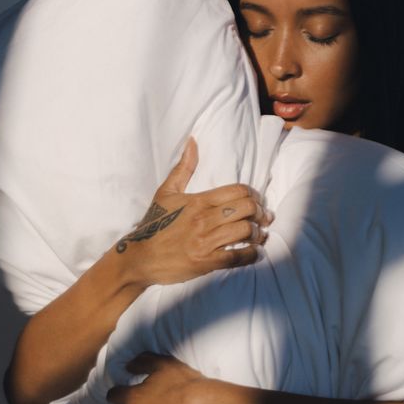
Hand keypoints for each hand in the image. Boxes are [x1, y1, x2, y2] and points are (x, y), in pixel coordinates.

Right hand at [117, 138, 272, 287]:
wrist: (140, 257)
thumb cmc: (154, 224)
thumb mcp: (166, 192)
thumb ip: (183, 168)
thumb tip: (193, 141)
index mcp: (198, 201)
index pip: (238, 191)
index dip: (254, 196)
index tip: (257, 202)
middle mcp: (204, 219)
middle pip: (247, 209)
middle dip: (260, 213)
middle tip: (263, 219)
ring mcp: (205, 241)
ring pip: (245, 231)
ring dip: (258, 234)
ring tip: (259, 236)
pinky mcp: (206, 262)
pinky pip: (237, 256)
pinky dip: (250, 255)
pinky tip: (253, 253)